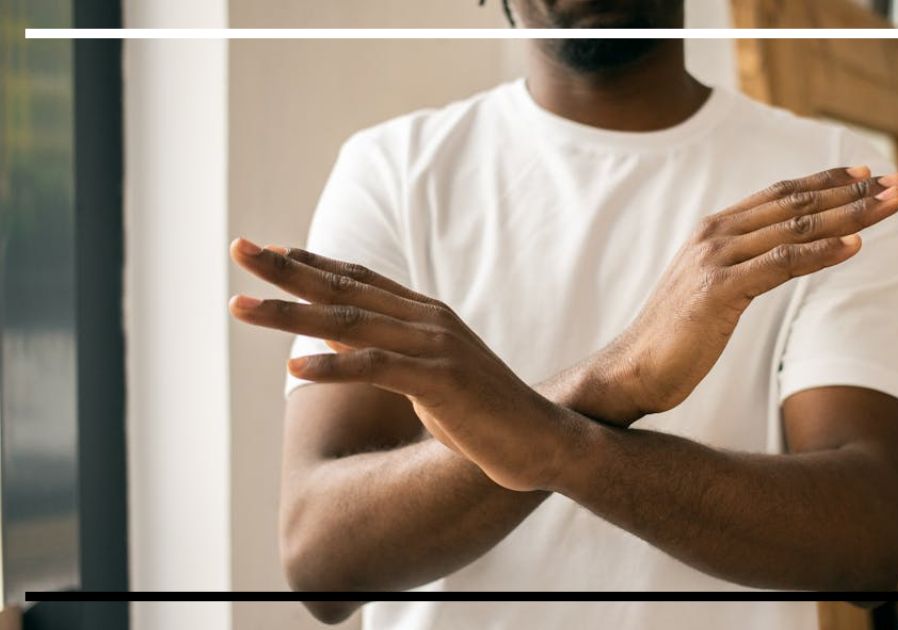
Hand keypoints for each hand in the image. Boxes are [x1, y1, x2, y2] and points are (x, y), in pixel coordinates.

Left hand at [228, 240, 580, 491]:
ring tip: (241, 307)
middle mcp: (427, 320)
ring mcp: (434, 347)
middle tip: (239, 250)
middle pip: (343, 289)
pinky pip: (376, 368)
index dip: (310, 262)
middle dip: (285, 270)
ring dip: (290, 314)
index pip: (357, 278)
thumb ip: (386, 350)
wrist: (539, 439)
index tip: (266, 251)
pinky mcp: (439, 380)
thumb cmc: (482, 413)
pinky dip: (333, 366)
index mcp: (425, 314)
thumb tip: (337, 339)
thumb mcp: (427, 375)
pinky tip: (294, 367)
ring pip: (349, 322)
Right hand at [589, 166, 897, 421]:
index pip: (780, 194)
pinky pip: (781, 264)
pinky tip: (855, 245)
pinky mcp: (719, 290)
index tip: (866, 172)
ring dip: (849, 214)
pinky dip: (821, 253)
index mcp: (714, 230)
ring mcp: (715, 259)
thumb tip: (779, 256)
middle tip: (896, 182)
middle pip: (795, 203)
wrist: (632, 368)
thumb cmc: (675, 336)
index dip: (826, 181)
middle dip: (851, 191)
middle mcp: (715, 235)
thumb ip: (742, 264)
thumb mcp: (712, 289)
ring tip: (889, 204)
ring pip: (795, 227)